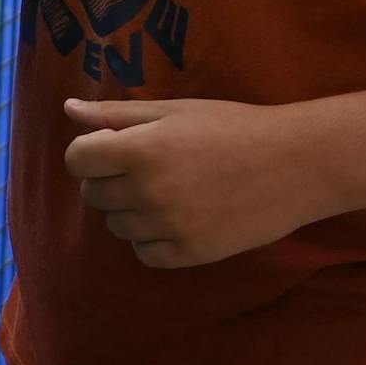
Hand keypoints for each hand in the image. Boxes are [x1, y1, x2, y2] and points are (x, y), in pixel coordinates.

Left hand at [61, 97, 336, 266]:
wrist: (297, 164)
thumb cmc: (233, 127)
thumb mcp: (173, 112)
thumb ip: (116, 114)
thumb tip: (68, 109)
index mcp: (140, 150)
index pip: (76, 160)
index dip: (90, 152)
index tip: (114, 148)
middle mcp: (148, 191)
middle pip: (93, 194)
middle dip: (110, 180)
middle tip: (148, 168)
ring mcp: (169, 226)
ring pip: (117, 226)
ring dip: (131, 210)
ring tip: (170, 191)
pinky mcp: (191, 253)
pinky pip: (144, 254)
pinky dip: (152, 240)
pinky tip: (179, 218)